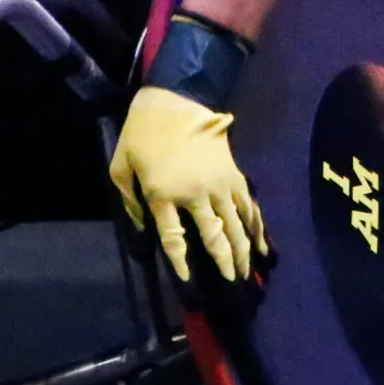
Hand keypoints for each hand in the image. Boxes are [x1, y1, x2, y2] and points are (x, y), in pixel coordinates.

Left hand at [108, 85, 267, 284]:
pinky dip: (256, 227)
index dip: (180, 261)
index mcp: (163, 193)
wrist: (176, 100)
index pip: (174, 238)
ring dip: (243, 252)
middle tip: (232, 284)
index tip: (187, 279)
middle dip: (225, 263)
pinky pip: (249, 206)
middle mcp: (195, 194)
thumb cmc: (143, 134)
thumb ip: (129, 201)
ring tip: (248, 273)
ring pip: (237, 226)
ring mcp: (219, 185)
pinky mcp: (234, 175)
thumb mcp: (121, 166)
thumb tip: (142, 230)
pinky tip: (262, 245)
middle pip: (215, 237)